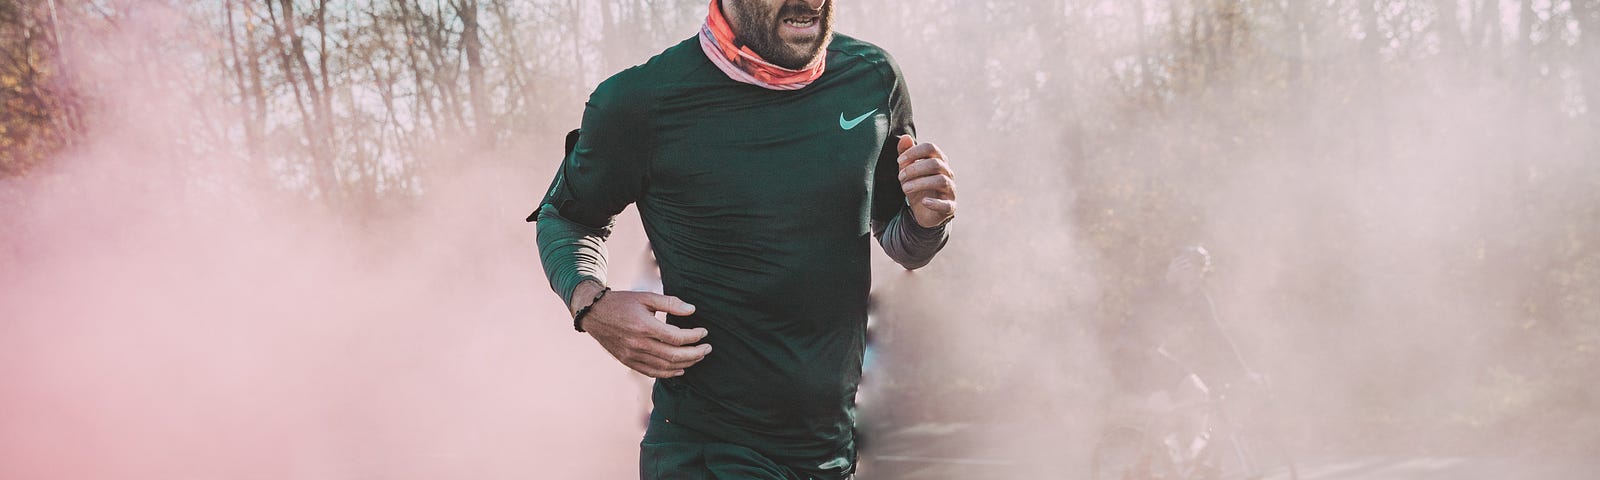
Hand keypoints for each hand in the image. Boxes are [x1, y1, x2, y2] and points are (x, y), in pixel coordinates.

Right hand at [571, 282, 710, 377]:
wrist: (593, 313)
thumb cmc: (622, 302)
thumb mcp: (646, 297)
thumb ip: (670, 303)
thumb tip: (692, 310)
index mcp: (644, 326)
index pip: (676, 337)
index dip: (694, 337)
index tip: (704, 332)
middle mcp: (638, 344)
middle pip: (674, 356)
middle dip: (695, 353)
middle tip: (707, 348)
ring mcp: (632, 355)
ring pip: (665, 367)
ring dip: (685, 364)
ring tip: (698, 357)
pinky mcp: (627, 361)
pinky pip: (652, 372)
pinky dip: (668, 373)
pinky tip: (681, 369)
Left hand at [896, 135, 956, 227]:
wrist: (923, 212)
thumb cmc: (917, 187)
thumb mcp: (908, 171)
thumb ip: (906, 154)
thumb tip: (905, 137)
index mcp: (938, 160)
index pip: (930, 147)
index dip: (914, 152)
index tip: (899, 161)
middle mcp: (947, 173)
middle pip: (935, 163)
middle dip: (914, 169)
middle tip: (900, 177)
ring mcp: (950, 189)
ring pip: (941, 180)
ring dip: (920, 183)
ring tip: (905, 188)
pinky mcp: (950, 206)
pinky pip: (946, 204)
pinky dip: (935, 202)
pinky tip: (924, 202)